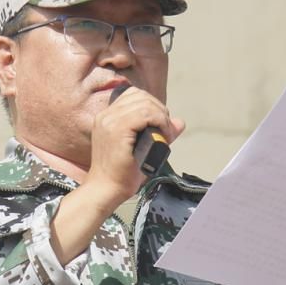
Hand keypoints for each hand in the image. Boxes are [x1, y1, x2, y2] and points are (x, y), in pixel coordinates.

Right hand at [83, 86, 184, 207]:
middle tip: (165, 130)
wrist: (106, 189)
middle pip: (140, 96)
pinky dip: (159, 122)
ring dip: (161, 116)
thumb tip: (179, 122)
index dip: (151, 105)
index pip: (133, 95)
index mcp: (107, 117)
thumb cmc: (121, 173)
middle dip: (159, 110)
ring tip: (164, 134)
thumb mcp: (140, 147)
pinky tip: (162, 135)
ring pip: (145, 103)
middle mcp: (106, 116)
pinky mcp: (118, 130)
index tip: (159, 123)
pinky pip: (145, 114)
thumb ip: (158, 132)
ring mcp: (110, 121)